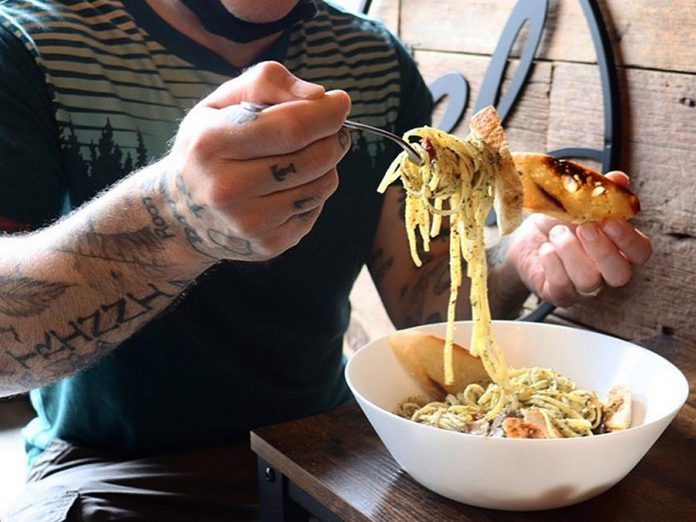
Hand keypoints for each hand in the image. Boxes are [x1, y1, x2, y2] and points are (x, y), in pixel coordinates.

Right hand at [166, 61, 351, 261]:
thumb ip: (267, 82)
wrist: (180, 212)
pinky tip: (290, 185)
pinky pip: (315, 209)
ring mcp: (248, 222)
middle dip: (334, 137)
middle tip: (330, 128)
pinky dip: (314, 192)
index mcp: (212, 143)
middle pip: (313, 158)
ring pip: (322, 185)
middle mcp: (227, 188)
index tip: (340, 102)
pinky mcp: (268, 244)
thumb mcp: (220, 102)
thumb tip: (318, 95)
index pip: (291, 127)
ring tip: (304, 156)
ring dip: (327, 164)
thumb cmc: (208, 146)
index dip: (326, 113)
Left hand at [508, 172, 651, 306]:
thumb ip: (600, 192)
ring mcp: (582, 287)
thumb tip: (619, 179)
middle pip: (620, 275)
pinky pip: (561, 286)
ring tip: (557, 233)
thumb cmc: (557, 221)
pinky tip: (546, 249)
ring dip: (571, 251)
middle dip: (602, 250)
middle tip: (584, 227)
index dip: (629, 239)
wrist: (524, 235)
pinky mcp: (558, 294)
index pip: (641, 253)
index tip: (610, 221)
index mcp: (618, 249)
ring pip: (589, 281)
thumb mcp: (577, 201)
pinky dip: (552, 262)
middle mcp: (605, 273)